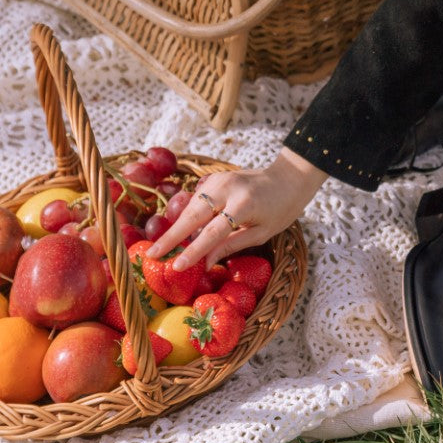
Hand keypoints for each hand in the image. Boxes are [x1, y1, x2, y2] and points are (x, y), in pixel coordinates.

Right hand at [145, 147, 326, 268]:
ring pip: (191, 205)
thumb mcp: (262, 233)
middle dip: (171, 236)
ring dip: (177, 226)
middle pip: (193, 215)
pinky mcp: (215, 176)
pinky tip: (180, 230)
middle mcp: (227, 188)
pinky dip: (187, 214)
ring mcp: (219, 179)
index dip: (194, 251)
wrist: (289, 177)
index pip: (213, 232)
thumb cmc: (281, 210)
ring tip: (162, 247)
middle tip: (152, 254)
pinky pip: (196, 198)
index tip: (177, 266)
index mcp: (243, 205)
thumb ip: (232, 245)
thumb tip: (205, 262)